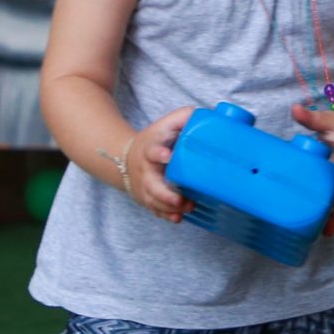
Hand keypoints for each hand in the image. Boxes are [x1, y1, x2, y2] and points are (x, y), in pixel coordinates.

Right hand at [122, 106, 196, 221]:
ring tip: (188, 207)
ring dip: (170, 207)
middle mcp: (146, 171)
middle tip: (181, 199)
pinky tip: (177, 218)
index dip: (159, 153)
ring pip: (154, 201)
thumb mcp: (164, 126)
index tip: (168, 155)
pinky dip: (166, 215)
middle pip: (152, 185)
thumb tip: (208, 115)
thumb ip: (183, 118)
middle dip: (165, 194)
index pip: (152, 151)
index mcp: (150, 150)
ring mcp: (145, 187)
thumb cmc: (153, 142)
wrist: (125, 159)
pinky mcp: (148, 198)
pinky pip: (155, 210)